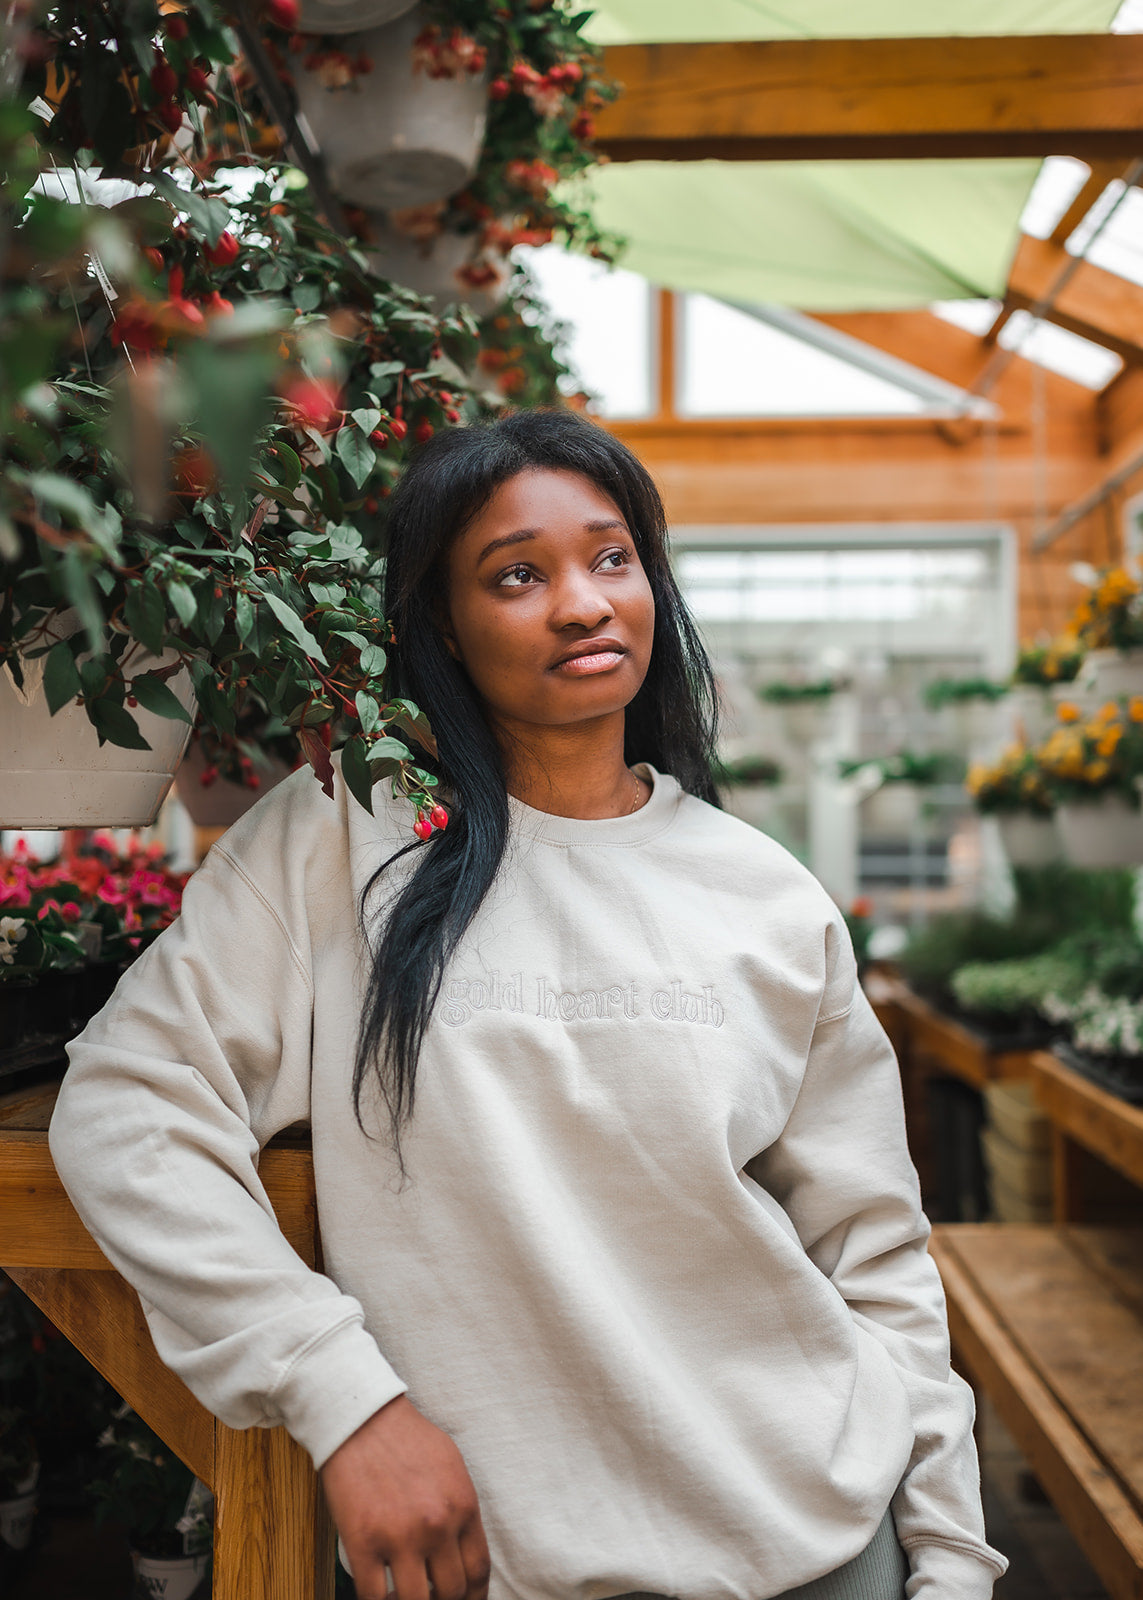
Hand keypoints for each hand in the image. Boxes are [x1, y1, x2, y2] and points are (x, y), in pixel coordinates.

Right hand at [320, 1394, 490, 1599]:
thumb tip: (462, 1550)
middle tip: (431, 1594)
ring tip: (403, 1594)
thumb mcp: (452, 1466)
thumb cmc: (406, 1438)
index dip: (474, 1596)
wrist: (361, 1419)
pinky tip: (377, 1593)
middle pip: (452, 1591)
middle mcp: (437, 1525)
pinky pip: (373, 1598)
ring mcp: (399, 1537)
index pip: (479, 1570)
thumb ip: (460, 1509)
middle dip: (443, 1598)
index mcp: (463, 1505)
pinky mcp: (362, 1543)